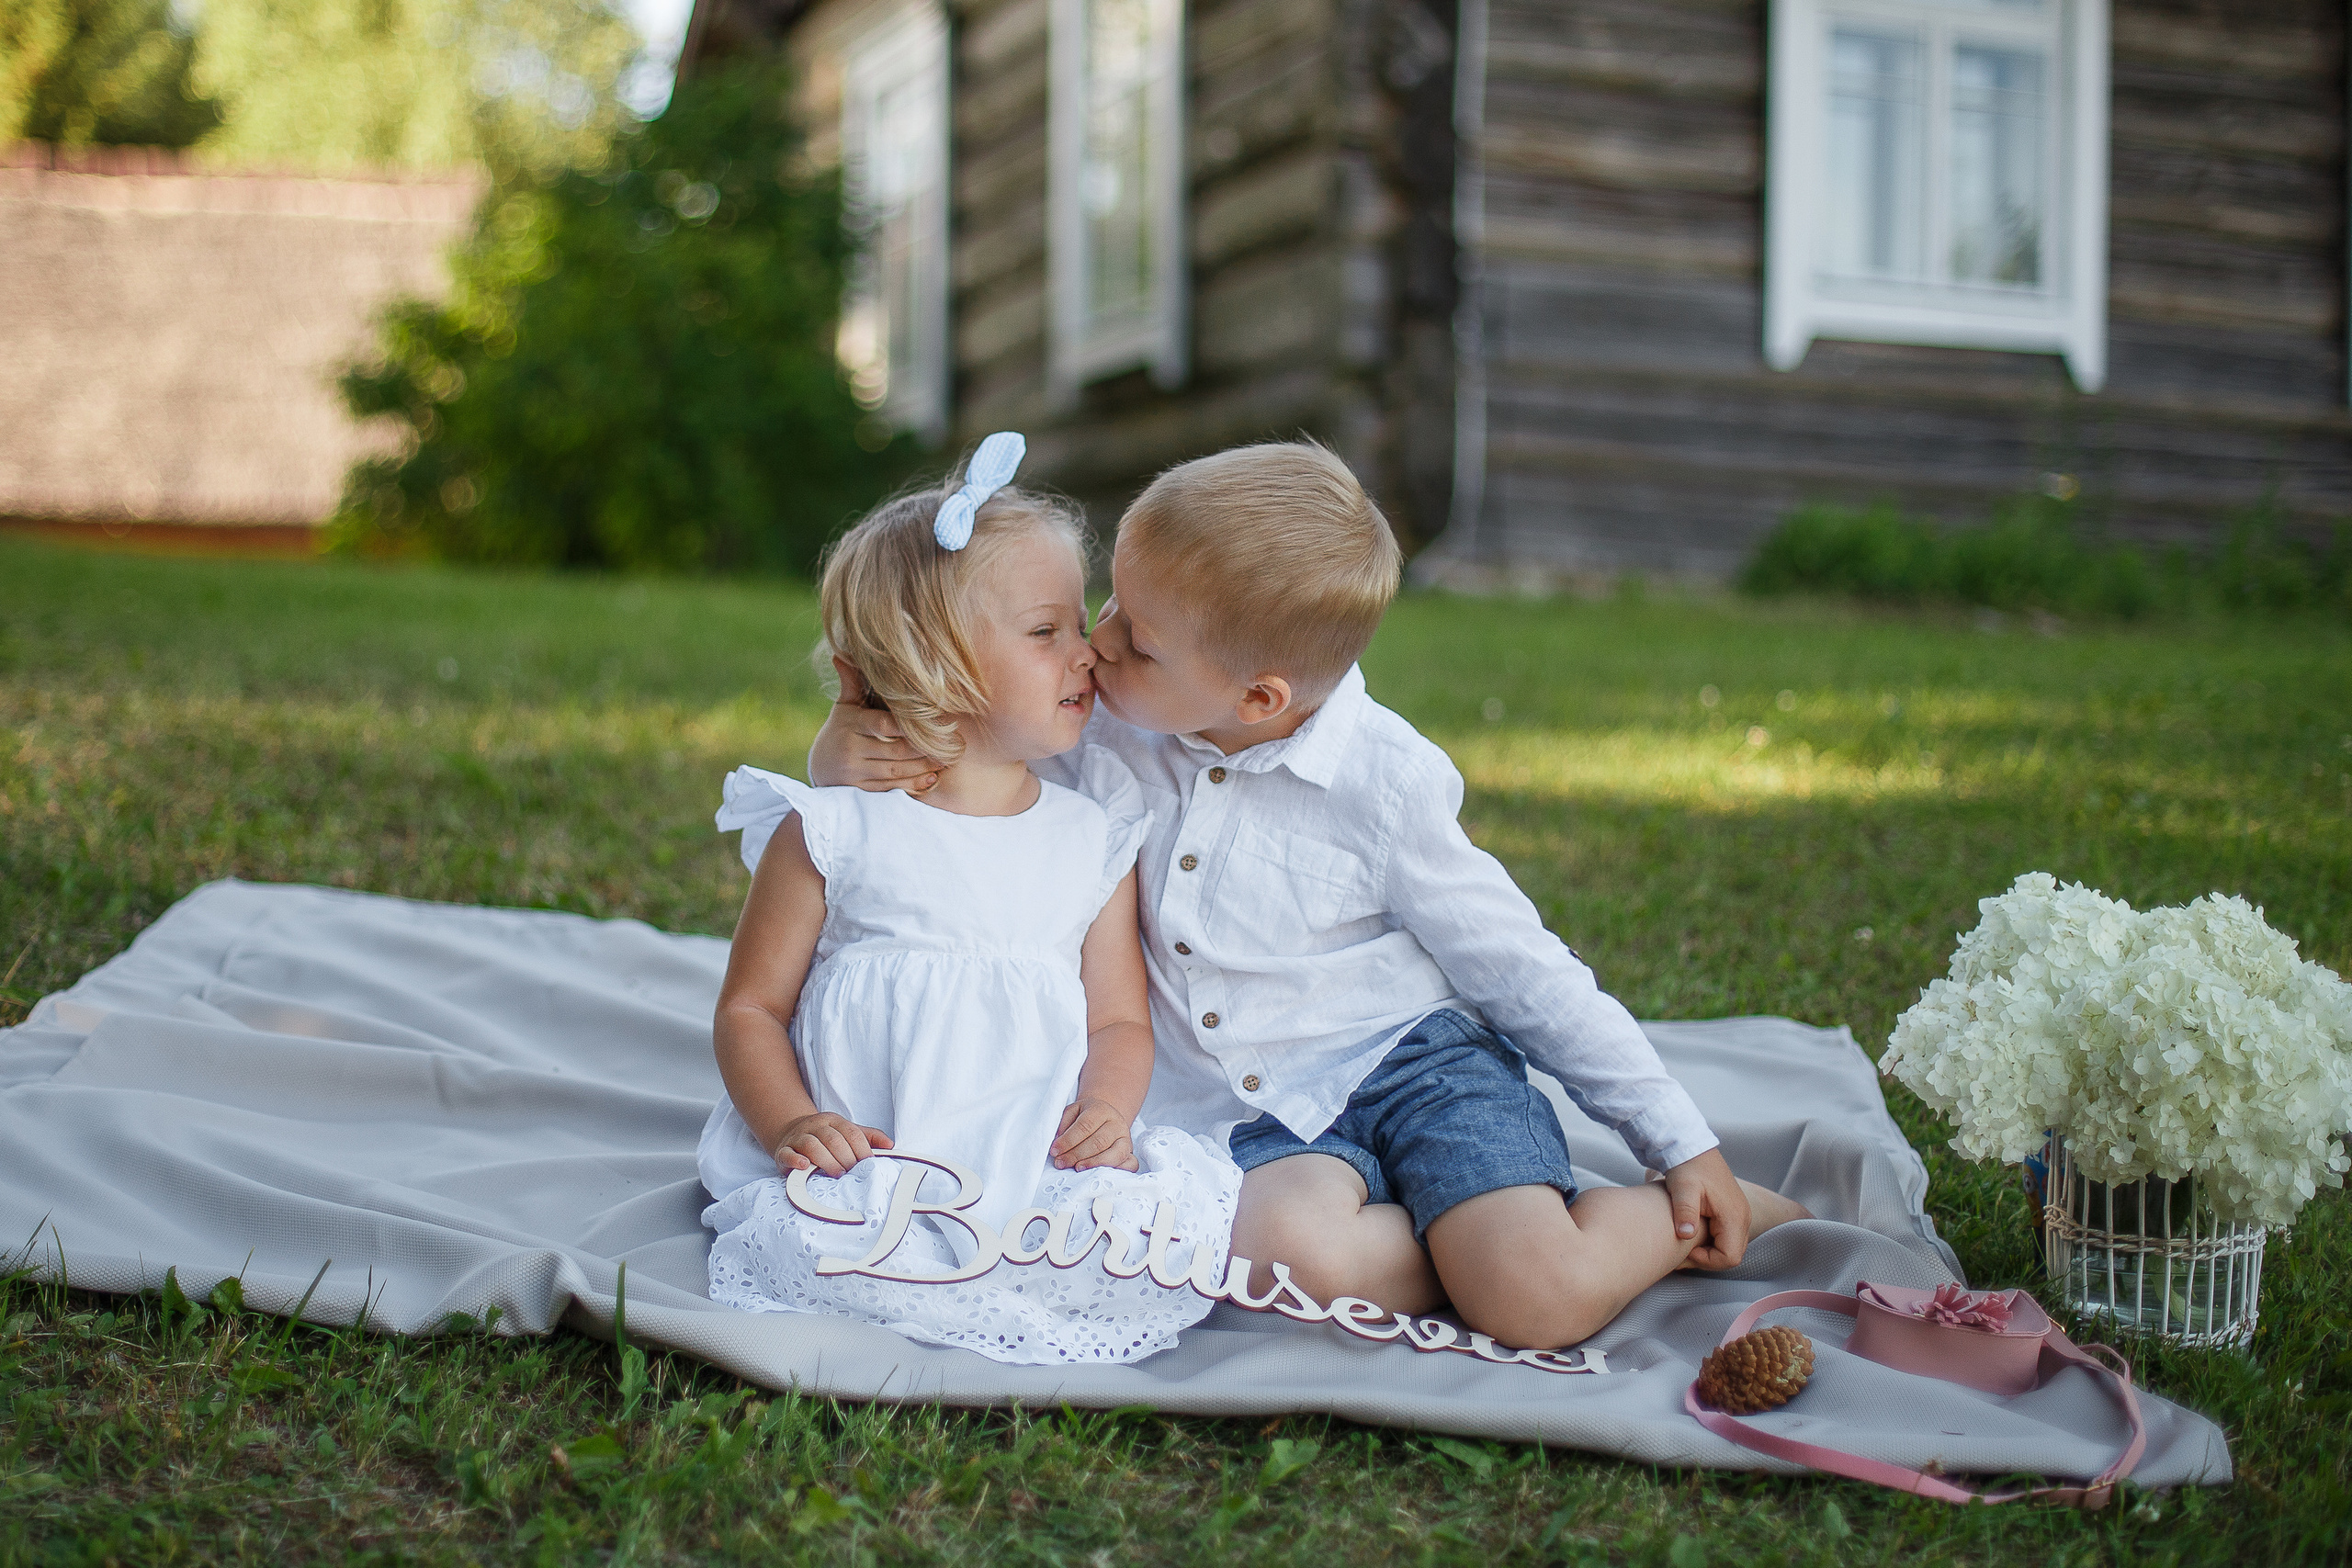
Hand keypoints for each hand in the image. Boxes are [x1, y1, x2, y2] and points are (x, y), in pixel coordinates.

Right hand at [772, 1112, 893, 1175]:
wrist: (791, 1133)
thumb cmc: (825, 1138)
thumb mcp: (846, 1133)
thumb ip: (868, 1137)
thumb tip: (890, 1145)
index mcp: (833, 1121)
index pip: (851, 1133)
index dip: (862, 1149)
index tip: (869, 1165)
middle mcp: (815, 1126)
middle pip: (833, 1139)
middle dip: (846, 1158)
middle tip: (853, 1174)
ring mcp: (798, 1137)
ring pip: (812, 1145)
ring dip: (826, 1161)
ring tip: (837, 1175)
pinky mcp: (783, 1151)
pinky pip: (788, 1154)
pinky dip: (796, 1160)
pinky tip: (805, 1166)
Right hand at [808, 656, 939, 792]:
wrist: (820, 768)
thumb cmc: (840, 730)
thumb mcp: (844, 707)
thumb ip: (851, 683)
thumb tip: (841, 653)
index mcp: (850, 724)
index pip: (882, 724)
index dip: (907, 726)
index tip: (934, 723)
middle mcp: (851, 749)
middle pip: (896, 750)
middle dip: (925, 749)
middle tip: (952, 745)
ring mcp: (856, 773)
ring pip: (897, 771)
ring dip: (925, 767)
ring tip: (946, 761)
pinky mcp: (861, 791)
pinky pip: (892, 788)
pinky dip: (914, 785)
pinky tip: (932, 778)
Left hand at [1050, 1097, 1137, 1170]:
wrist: (1103, 1120)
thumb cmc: (1083, 1118)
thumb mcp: (1071, 1113)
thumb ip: (1063, 1124)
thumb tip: (1058, 1143)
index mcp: (1101, 1109)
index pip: (1085, 1126)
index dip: (1068, 1140)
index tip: (1054, 1151)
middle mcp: (1117, 1123)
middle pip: (1098, 1141)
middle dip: (1076, 1155)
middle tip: (1060, 1163)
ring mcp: (1126, 1139)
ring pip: (1114, 1154)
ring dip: (1093, 1164)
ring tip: (1077, 1169)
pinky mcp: (1130, 1153)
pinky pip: (1130, 1165)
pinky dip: (1117, 1171)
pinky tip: (1099, 1174)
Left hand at [1662, 1148, 1751, 1269]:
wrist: (1692, 1147)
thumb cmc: (1687, 1166)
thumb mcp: (1683, 1188)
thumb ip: (1685, 1211)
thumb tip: (1686, 1235)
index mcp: (1734, 1215)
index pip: (1730, 1257)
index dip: (1707, 1260)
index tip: (1686, 1249)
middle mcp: (1743, 1218)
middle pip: (1732, 1256)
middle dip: (1708, 1259)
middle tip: (1683, 1251)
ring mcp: (1740, 1215)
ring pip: (1730, 1247)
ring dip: (1710, 1251)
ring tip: (1686, 1243)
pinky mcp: (1733, 1211)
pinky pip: (1728, 1237)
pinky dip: (1712, 1242)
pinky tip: (1693, 1234)